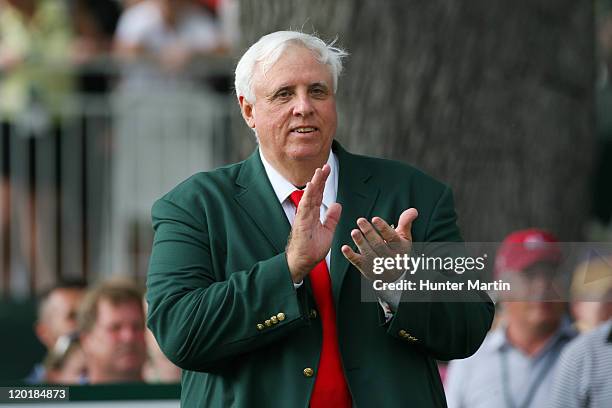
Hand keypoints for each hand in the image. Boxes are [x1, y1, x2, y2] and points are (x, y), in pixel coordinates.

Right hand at [286, 165, 341, 282]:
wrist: (303, 262)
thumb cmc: (312, 249)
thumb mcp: (327, 231)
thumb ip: (332, 218)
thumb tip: (337, 205)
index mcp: (312, 214)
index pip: (318, 195)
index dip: (323, 182)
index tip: (327, 170)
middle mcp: (307, 213)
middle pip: (314, 192)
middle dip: (320, 179)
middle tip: (325, 165)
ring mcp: (303, 217)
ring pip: (309, 197)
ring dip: (314, 184)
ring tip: (319, 171)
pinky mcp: (301, 223)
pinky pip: (305, 207)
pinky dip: (309, 196)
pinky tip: (312, 186)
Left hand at [341, 208, 417, 281]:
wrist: (395, 275)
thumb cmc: (398, 251)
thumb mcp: (404, 237)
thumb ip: (405, 223)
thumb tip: (413, 210)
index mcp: (400, 248)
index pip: (392, 238)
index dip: (383, 228)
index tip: (375, 219)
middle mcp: (390, 259)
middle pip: (379, 245)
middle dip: (369, 232)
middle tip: (360, 220)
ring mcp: (378, 266)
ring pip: (369, 254)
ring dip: (361, 242)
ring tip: (354, 232)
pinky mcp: (367, 270)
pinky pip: (359, 263)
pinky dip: (351, 256)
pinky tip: (345, 248)